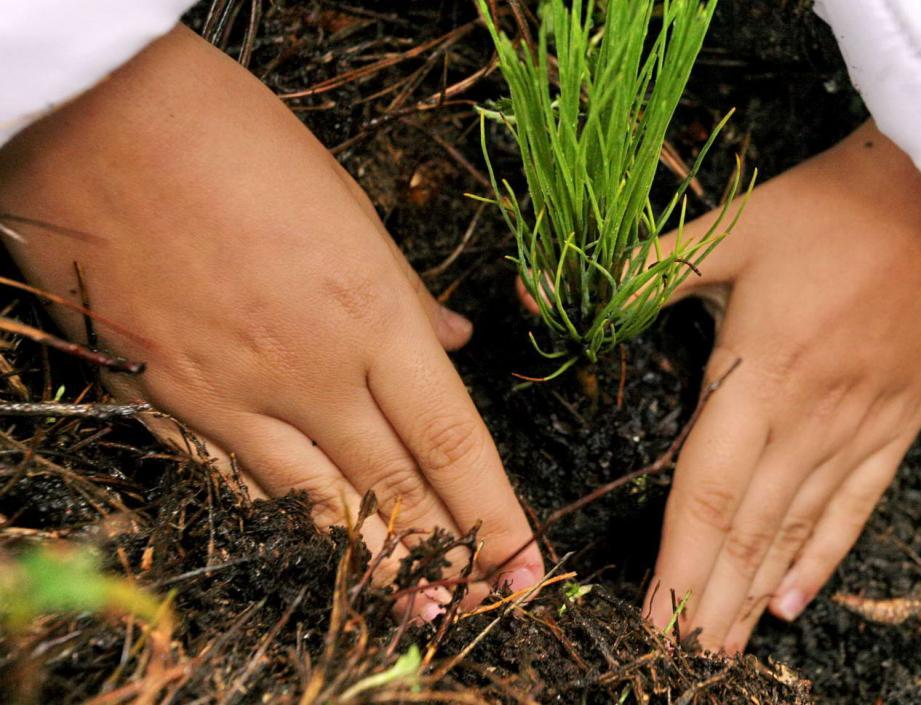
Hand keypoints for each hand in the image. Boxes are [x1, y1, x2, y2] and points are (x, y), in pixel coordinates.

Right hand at [0, 26, 542, 614]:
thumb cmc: (235, 141)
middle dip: (445, 557)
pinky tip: (307, 546)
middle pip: (393, 489)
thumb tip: (449, 342)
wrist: (98, 120)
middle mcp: (310, 372)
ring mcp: (230, 395)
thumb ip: (402, 292)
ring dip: (371, 562)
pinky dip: (279, 519)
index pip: (452, 442)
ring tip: (413, 609)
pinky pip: (233, 480)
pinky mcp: (162, 401)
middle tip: (480, 607)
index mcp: (370, 315)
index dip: (495, 515)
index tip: (526, 564)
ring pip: (315, 504)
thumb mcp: (347, 204)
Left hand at [644, 120, 920, 650]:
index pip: (707, 491)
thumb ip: (641, 273)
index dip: (678, 563)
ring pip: (797, 532)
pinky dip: (822, 560)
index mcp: (759, 373)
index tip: (653, 620)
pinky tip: (793, 603)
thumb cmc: (831, 208)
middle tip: (678, 660)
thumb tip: (543, 289)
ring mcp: (860, 428)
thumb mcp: (730, 228)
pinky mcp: (898, 425)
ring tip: (722, 651)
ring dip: (753, 595)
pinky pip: (856, 507)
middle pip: (748, 530)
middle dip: (708, 601)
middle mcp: (809, 417)